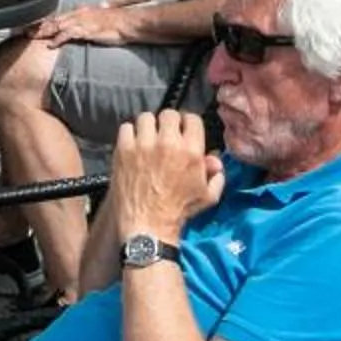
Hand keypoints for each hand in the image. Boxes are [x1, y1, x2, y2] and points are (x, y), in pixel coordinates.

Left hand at [31, 6, 134, 47]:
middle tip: (22, 30)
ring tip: (30, 37)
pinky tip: (51, 45)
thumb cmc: (117, 24)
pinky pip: (69, 34)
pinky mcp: (87, 30)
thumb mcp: (98, 22)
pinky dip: (58, 39)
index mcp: (80, 12)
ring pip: (57, 25)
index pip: (57, 16)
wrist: (129, 23)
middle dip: (37, 25)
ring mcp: (82, 22)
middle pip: (53, 20)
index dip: (43, 22)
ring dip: (43, 31)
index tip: (30, 26)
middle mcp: (78, 15)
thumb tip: (76, 34)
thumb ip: (86, 27)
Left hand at [108, 108, 222, 236]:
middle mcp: (168, 142)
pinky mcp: (124, 150)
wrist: (148, 226)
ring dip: (148, 127)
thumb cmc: (179, 212)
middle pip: (169, 114)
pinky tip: (133, 146)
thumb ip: (216, 175)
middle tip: (164, 135)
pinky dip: (130, 134)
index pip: (192, 118)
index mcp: (191, 150)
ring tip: (147, 139)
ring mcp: (144, 144)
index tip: (183, 132)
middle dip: (168, 123)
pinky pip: (126, 128)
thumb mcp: (208, 196)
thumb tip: (215, 160)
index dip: (188, 124)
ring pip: (146, 117)